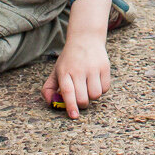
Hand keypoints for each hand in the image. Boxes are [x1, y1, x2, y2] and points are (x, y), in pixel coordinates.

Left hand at [43, 0, 113, 118]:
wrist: (86, 39)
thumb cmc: (69, 60)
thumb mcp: (56, 71)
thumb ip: (49, 88)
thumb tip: (51, 103)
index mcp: (64, 71)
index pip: (68, 91)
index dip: (71, 105)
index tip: (74, 116)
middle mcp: (79, 70)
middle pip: (83, 97)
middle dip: (82, 104)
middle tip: (80, 99)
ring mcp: (93, 68)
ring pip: (95, 95)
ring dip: (92, 96)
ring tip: (88, 88)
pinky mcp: (104, 67)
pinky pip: (105, 88)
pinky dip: (101, 89)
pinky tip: (96, 82)